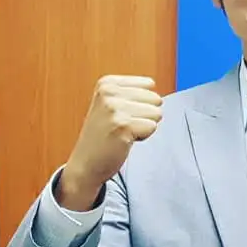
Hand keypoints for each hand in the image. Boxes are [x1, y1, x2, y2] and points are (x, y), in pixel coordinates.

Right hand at [58, 76, 163, 206]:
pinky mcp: (123, 125)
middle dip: (144, 115)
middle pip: (155, 99)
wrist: (86, 163)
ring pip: (156, 113)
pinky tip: (124, 140)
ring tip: (123, 132)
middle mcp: (109, 92)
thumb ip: (133, 93)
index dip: (142, 102)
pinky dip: (142, 136)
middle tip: (122, 125)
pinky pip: (152, 127)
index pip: (149, 84)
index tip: (122, 113)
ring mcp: (115, 108)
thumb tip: (160, 96)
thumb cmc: (103, 135)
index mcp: (107, 83)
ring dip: (143, 126)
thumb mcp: (111, 104)